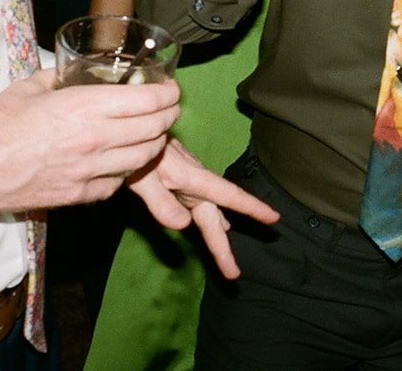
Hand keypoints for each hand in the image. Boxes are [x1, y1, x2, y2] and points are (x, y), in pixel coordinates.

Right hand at [0, 68, 178, 216]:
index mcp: (85, 106)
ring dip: (153, 144)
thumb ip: (63, 76)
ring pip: (144, 158)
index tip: (171, 90)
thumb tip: (79, 69)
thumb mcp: (32, 87)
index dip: (168, 94)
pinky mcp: (80, 195)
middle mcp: (94, 139)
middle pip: (155, 129)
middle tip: (168, 109)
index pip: (149, 100)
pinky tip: (118, 159)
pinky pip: (118, 182)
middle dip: (168, 117)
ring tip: (151, 133)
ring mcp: (89, 171)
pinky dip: (125, 170)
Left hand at [126, 138, 279, 278]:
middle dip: (223, 246)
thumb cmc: (136, 150)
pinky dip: (207, 217)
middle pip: (214, 217)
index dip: (253, 208)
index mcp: (191, 180)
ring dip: (216, 232)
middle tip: (233, 274)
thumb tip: (184, 226)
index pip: (229, 196)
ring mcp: (185, 181)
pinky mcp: (175, 180)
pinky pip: (197, 204)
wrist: (127, 127)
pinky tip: (207, 219)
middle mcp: (193, 182)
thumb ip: (159, 200)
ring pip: (207, 211)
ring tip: (224, 251)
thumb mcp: (142, 176)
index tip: (274, 219)